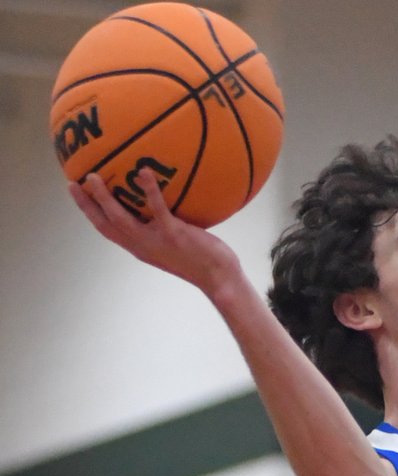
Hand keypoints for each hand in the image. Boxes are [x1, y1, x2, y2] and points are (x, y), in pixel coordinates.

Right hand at [69, 167, 241, 292]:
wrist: (219, 278)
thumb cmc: (203, 260)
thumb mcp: (176, 245)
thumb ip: (163, 228)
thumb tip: (162, 205)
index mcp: (141, 248)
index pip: (107, 230)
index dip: (90, 213)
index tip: (77, 195)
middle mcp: (143, 246)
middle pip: (105, 225)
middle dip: (86, 205)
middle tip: (73, 183)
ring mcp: (156, 241)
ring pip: (121, 218)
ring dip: (104, 198)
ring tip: (94, 177)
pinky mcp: (173, 234)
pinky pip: (157, 208)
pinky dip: (149, 190)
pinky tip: (144, 172)